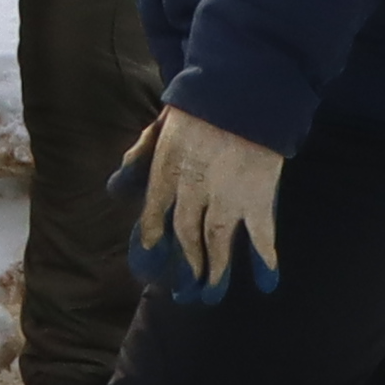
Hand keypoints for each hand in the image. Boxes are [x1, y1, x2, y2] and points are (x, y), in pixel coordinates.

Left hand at [128, 108, 288, 300]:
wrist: (243, 90)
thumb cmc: (202, 104)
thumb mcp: (161, 125)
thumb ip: (139, 156)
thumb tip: (117, 187)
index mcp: (166, 171)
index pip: (153, 215)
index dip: (152, 238)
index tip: (152, 258)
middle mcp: (192, 190)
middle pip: (184, 235)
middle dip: (185, 264)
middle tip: (185, 288)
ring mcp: (226, 196)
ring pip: (216, 242)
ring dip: (215, 271)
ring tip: (212, 294)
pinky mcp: (258, 196)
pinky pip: (261, 235)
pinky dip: (265, 260)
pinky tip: (267, 282)